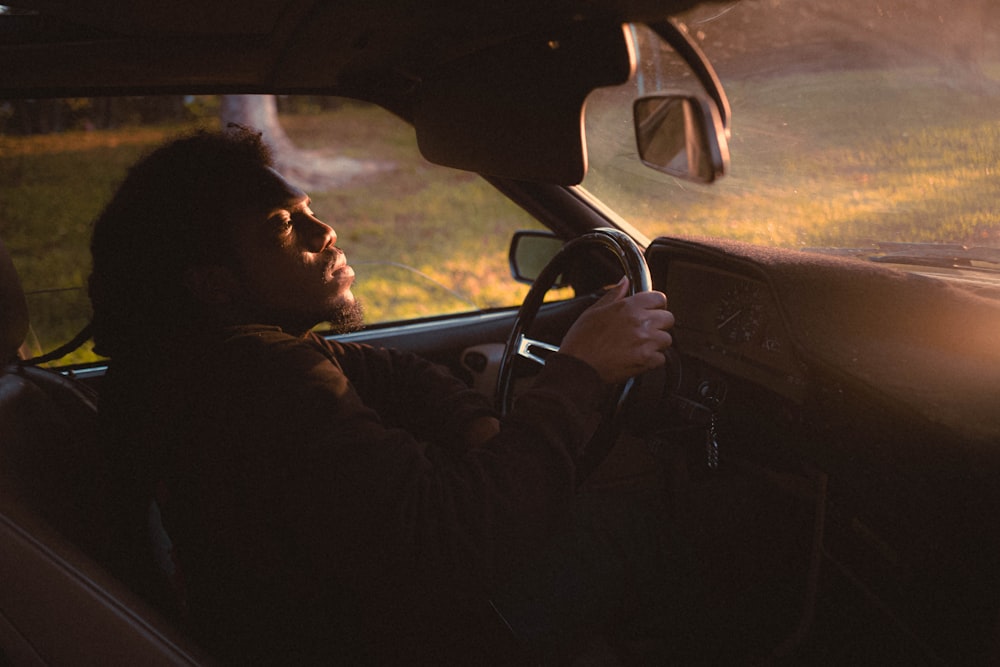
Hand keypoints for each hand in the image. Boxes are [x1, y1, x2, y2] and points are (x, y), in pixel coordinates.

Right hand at [559, 277, 673, 384]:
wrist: (577, 367)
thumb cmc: (582, 341)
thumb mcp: (594, 311)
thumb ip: (614, 295)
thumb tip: (624, 282)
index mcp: (628, 306)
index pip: (659, 298)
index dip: (656, 305)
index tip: (650, 311)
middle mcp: (640, 321)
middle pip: (668, 318)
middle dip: (659, 324)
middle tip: (645, 331)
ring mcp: (645, 341)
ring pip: (666, 339)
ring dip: (656, 343)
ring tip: (638, 346)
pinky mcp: (646, 359)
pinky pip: (661, 358)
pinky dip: (652, 360)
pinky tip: (637, 358)